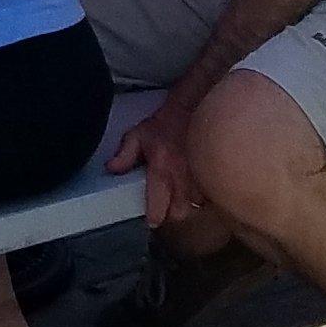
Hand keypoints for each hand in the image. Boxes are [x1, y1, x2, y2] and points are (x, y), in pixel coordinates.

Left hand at [107, 99, 199, 229]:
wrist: (194, 107)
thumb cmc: (166, 123)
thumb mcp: (139, 134)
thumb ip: (125, 154)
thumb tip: (111, 169)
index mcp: (162, 168)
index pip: (158, 205)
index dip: (154, 216)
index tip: (151, 219)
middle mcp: (183, 177)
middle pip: (180, 213)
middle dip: (172, 213)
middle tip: (167, 207)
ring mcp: (201, 177)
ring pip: (196, 207)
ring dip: (188, 205)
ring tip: (181, 198)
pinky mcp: (214, 174)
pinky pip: (210, 196)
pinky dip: (204, 197)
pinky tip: (196, 190)